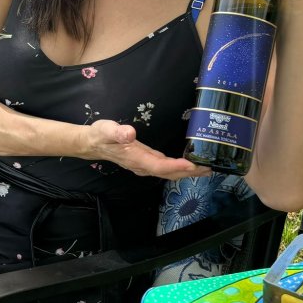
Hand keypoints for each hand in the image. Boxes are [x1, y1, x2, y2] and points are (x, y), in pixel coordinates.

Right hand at [86, 120, 209, 179]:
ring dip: (188, 172)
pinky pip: (167, 168)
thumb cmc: (100, 136)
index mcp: (136, 159)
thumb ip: (117, 132)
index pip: (160, 166)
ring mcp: (146, 166)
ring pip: (170, 173)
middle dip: (190, 172)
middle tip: (209, 168)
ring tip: (206, 169)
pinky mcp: (148, 162)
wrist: (93, 144)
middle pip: (170, 173)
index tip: (193, 164)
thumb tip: (129, 134)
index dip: (176, 166)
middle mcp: (143, 166)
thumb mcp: (106, 130)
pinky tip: (190, 165)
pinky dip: (180, 168)